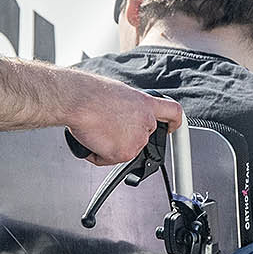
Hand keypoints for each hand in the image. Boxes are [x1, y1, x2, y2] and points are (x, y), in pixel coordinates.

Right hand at [65, 74, 181, 165]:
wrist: (78, 101)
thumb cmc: (91, 93)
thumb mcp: (117, 93)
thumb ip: (127, 107)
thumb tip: (119, 116)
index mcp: (145, 103)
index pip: (172, 112)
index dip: (174, 122)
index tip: (171, 127)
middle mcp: (145, 122)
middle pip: (141, 138)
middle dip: (125, 138)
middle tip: (107, 130)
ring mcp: (137, 140)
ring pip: (124, 150)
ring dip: (109, 146)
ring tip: (95, 129)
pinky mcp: (124, 153)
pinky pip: (108, 160)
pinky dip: (97, 154)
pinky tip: (91, 139)